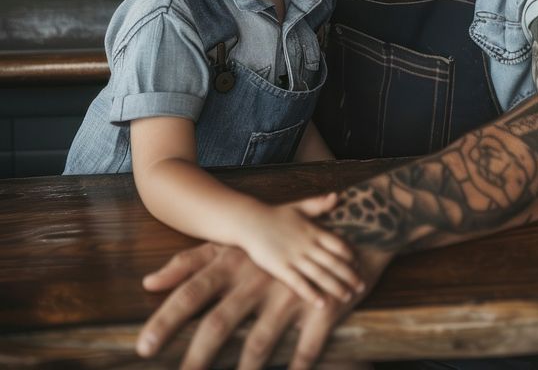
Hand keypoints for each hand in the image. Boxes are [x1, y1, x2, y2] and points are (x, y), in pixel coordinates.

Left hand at [136, 241, 391, 369]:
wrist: (342, 232)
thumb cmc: (276, 244)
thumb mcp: (229, 247)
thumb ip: (187, 263)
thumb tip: (146, 282)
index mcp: (233, 265)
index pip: (192, 293)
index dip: (166, 320)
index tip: (143, 348)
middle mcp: (256, 280)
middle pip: (219, 322)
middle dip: (196, 357)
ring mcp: (288, 295)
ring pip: (259, 341)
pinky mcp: (320, 308)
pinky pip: (306, 347)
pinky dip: (297, 368)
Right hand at [242, 193, 363, 304]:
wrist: (250, 222)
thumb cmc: (275, 214)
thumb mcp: (300, 206)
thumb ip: (319, 204)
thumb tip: (337, 196)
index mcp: (313, 230)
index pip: (338, 245)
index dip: (349, 256)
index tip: (358, 265)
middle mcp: (307, 244)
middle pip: (333, 262)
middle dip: (349, 276)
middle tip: (360, 287)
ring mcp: (294, 257)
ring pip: (320, 275)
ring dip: (335, 287)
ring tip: (346, 297)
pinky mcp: (281, 268)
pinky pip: (299, 283)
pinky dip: (311, 294)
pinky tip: (321, 304)